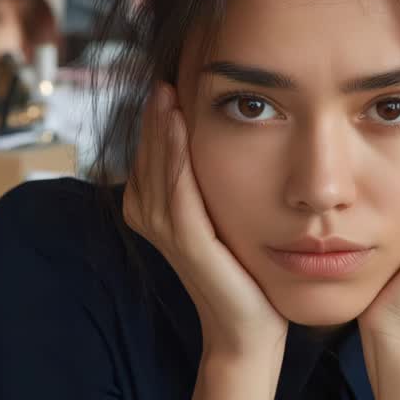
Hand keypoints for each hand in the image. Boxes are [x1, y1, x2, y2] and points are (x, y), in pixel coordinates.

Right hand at [123, 82, 289, 361]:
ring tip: (167, 89)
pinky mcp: (187, 244)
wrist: (251, 329)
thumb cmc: (243, 270)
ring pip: (157, 167)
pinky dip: (175, 157)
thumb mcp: (223, 214)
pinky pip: (177, 192)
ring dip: (161, 127)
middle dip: (156, 113)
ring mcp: (165, 231)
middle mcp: (151, 216)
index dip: (159, 113)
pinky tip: (180, 126)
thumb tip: (222, 133)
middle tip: (166, 70)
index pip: (152, 148)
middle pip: (148, 152)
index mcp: (155, 207)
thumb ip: (211, 179)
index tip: (174, 73)